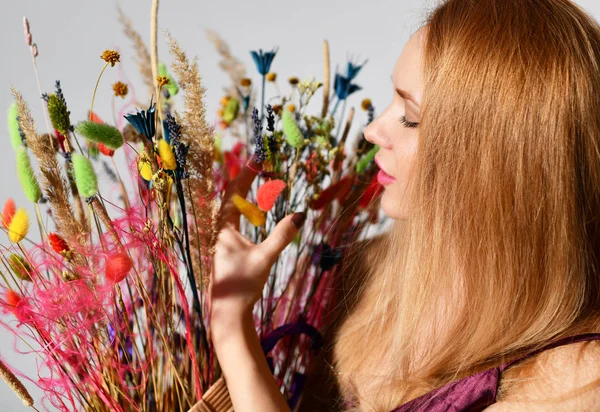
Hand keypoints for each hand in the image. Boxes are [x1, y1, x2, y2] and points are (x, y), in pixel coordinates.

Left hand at [209, 158, 305, 335]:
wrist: (229, 310)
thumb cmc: (243, 284)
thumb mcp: (265, 257)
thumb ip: (282, 235)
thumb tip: (301, 214)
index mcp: (224, 229)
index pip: (233, 193)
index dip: (245, 175)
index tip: (257, 160)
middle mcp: (220, 231)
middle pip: (230, 197)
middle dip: (244, 180)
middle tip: (259, 166)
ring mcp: (222, 239)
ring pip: (231, 209)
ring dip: (244, 194)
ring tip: (258, 182)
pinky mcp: (226, 249)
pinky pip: (235, 220)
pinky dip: (245, 209)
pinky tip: (256, 212)